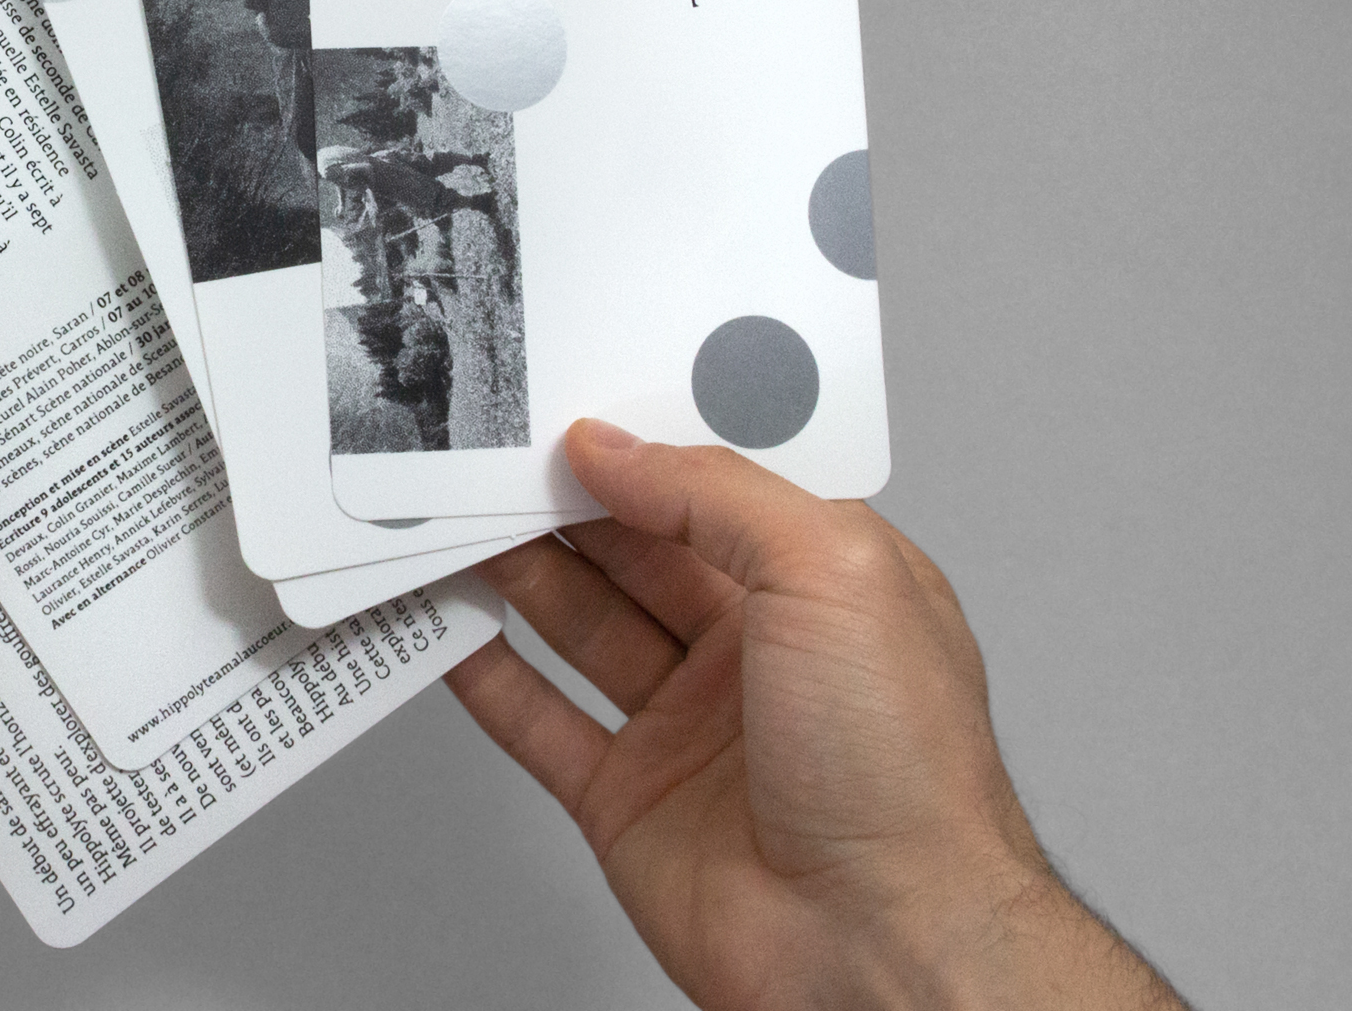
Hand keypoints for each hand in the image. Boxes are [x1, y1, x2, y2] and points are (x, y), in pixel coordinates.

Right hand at [448, 421, 1185, 1009]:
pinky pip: (538, 720)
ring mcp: (687, 726)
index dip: (642, 444)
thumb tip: (616, 448)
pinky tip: (446, 624)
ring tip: (448, 513)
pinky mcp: (627, 799)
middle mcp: (753, 650)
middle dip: (560, 498)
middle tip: (485, 450)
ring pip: (577, 623)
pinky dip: (484, 673)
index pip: (714, 489)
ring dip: (512, 570)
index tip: (568, 406)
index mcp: (819, 586)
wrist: (882, 946)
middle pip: (631, 549)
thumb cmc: (905, 774)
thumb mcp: (832, 573)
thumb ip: (714, 495)